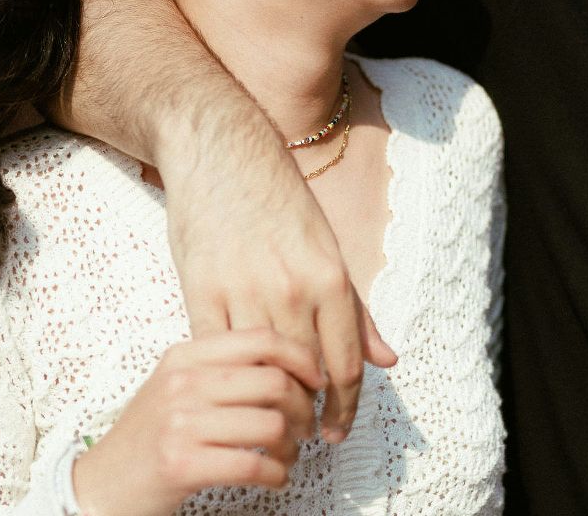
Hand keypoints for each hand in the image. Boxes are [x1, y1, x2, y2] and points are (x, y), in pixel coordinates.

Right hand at [71, 329, 326, 515]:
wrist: (102, 483)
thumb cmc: (150, 437)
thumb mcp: (177, 386)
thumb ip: (222, 368)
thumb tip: (292, 363)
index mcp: (185, 356)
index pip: (261, 339)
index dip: (301, 358)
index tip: (316, 380)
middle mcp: (182, 383)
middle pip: (274, 382)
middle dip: (304, 408)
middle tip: (305, 426)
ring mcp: (180, 423)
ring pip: (271, 424)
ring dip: (291, 447)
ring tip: (285, 455)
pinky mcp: (182, 464)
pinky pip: (254, 464)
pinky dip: (276, 475)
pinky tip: (273, 477)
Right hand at [167, 152, 397, 442]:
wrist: (222, 153)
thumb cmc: (279, 200)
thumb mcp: (328, 249)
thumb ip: (355, 310)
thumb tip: (386, 358)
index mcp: (329, 277)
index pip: (344, 363)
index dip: (344, 406)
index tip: (337, 431)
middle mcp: (291, 288)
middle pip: (306, 373)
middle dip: (311, 410)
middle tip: (309, 434)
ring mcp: (244, 290)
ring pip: (263, 367)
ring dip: (272, 400)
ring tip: (276, 420)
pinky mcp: (201, 290)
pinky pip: (219, 350)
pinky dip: (231, 376)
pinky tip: (237, 389)